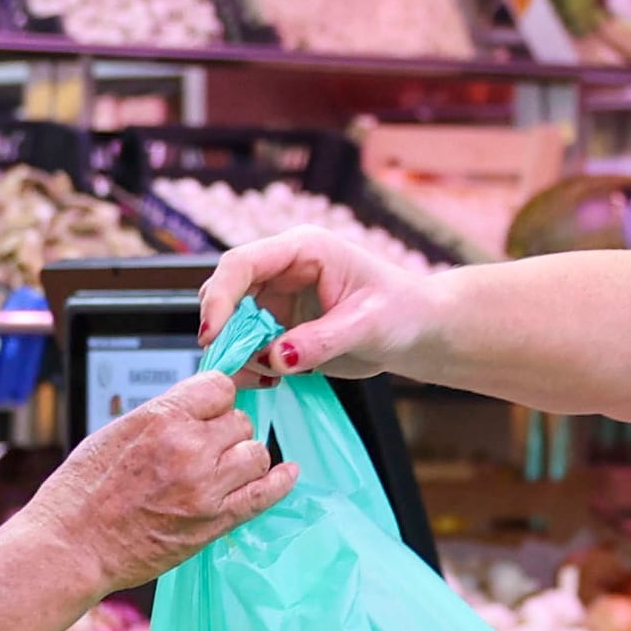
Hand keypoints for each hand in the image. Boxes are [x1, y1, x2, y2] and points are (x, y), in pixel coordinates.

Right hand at [17, 369, 290, 598]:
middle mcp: (189, 448)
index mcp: (161, 417)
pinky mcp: (213, 523)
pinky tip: (287, 474)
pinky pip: (263, 495)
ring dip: (243, 458)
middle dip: (225, 431)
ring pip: (255, 454)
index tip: (209, 410)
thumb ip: (162, 417)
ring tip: (222, 469)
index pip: (219, 387)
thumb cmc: (81, 491)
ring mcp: (205, 488)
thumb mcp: (116, 432)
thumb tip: (196, 408)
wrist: (71, 545)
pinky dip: (279, 482)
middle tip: (204, 449)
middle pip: (239, 421)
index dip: (215, 398)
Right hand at [196, 224, 435, 382]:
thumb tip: (274, 358)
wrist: (418, 331)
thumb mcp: (367, 326)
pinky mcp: (279, 326)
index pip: (243, 263)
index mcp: (303, 250)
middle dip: (221, 329)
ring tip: (263, 380)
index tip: (213, 334)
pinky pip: (248, 345)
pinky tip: (272, 381)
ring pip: (231, 322)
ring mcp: (278, 298)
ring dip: (235, 352)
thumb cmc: (403, 313)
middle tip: (227, 367)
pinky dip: (249, 365)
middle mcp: (283, 269)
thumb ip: (321, 342)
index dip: (221, 296)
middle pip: (226, 290)